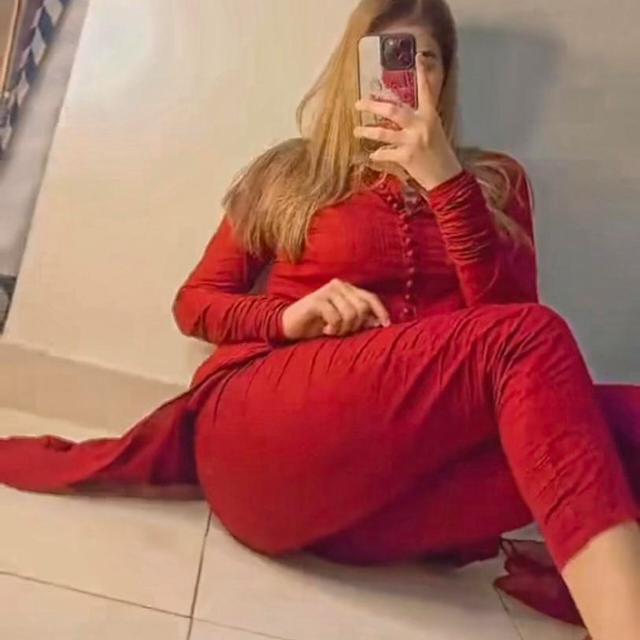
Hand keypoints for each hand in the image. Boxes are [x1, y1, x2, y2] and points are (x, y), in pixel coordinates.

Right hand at [282, 278, 390, 340]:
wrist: (289, 325)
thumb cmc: (317, 324)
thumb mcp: (342, 323)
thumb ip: (359, 319)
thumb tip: (379, 322)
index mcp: (347, 289)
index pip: (370, 297)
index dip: (381, 311)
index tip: (386, 326)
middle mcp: (339, 286)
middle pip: (362, 308)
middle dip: (356, 325)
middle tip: (343, 332)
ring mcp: (327, 291)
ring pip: (351, 314)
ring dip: (344, 329)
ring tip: (333, 331)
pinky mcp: (317, 300)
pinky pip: (336, 318)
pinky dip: (333, 329)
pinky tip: (324, 330)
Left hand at [354, 52, 462, 190]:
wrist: (446, 177)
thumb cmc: (440, 154)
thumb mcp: (434, 131)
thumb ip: (420, 119)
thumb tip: (401, 112)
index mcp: (430, 116)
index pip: (427, 90)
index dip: (422, 73)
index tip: (417, 57)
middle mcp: (420, 125)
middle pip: (393, 110)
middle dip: (373, 105)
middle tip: (358, 103)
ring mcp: (412, 141)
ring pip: (383, 133)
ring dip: (367, 131)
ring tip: (356, 130)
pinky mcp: (405, 157)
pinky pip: (385, 153)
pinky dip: (377, 154)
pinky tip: (372, 155)